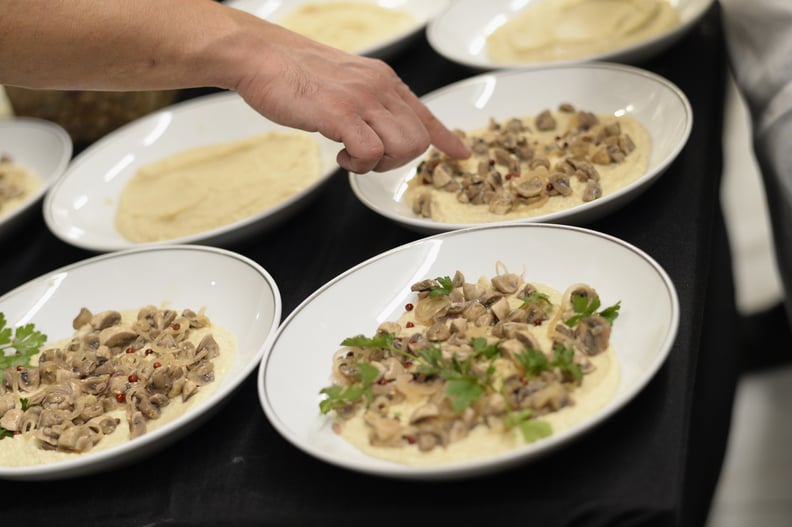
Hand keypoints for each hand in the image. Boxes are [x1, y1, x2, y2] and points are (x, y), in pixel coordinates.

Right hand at [232, 25, 469, 172]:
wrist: (261, 56)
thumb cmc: (296, 73)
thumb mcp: (346, 82)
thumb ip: (368, 102)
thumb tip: (380, 127)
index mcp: (383, 80)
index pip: (425, 113)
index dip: (446, 138)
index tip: (462, 153)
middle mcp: (380, 87)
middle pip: (418, 139)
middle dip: (396, 160)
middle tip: (366, 156)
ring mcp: (362, 99)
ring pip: (403, 148)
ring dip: (378, 163)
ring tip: (351, 154)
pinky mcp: (340, 113)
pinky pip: (370, 152)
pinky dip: (357, 163)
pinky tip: (338, 152)